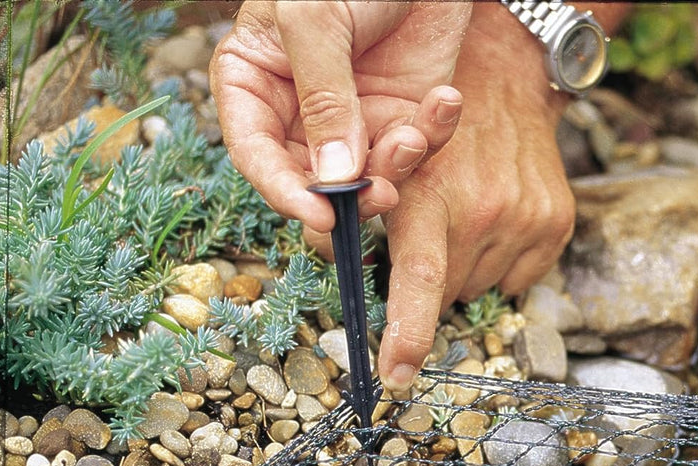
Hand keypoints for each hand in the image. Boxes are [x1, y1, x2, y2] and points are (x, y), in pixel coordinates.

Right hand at [209, 1, 471, 232]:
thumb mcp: (315, 19)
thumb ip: (321, 97)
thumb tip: (333, 175)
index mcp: (253, 83)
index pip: (256, 153)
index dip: (283, 191)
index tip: (320, 215)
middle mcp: (299, 112)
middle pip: (313, 181)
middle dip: (350, 193)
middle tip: (382, 191)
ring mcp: (353, 119)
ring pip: (368, 176)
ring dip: (396, 168)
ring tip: (413, 135)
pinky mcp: (402, 114)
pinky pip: (418, 148)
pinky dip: (434, 134)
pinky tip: (444, 100)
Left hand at [375, 4, 577, 391]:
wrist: (503, 78)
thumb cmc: (427, 120)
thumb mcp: (381, 156)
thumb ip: (358, 215)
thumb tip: (332, 261)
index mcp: (432, 194)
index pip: (420, 279)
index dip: (407, 335)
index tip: (394, 377)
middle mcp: (485, 210)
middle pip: (445, 293)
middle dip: (427, 280)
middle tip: (427, 234)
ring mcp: (525, 218)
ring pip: (479, 288)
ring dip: (463, 268)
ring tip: (463, 216)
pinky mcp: (556, 223)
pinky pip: (516, 280)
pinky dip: (497, 263)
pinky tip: (492, 221)